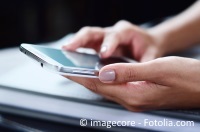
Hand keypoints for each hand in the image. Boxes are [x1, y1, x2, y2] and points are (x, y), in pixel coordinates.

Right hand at [63, 20, 164, 61]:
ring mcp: (104, 38)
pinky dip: (77, 50)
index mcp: (126, 32)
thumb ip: (145, 64)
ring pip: (86, 37)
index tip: (102, 54)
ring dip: (74, 44)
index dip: (108, 45)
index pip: (115, 37)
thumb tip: (136, 77)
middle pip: (93, 32)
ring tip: (64, 53)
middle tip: (69, 48)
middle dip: (80, 40)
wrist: (148, 41)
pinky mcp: (99, 44)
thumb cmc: (149, 46)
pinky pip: (86, 45)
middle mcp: (112, 32)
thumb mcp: (152, 55)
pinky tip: (70, 58)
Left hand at [66, 57, 199, 110]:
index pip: (100, 86)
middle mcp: (133, 100)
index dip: (81, 77)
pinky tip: (102, 75)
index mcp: (134, 95)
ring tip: (79, 71)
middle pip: (101, 89)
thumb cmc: (187, 76)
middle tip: (68, 69)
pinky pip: (117, 88)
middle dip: (83, 79)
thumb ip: (129, 72)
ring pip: (108, 89)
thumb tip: (104, 73)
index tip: (67, 69)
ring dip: (93, 80)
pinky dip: (106, 81)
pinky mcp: (141, 95)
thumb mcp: (158, 69)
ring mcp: (137, 99)